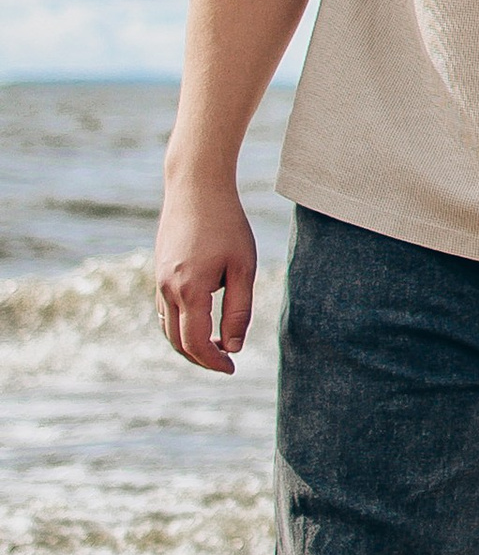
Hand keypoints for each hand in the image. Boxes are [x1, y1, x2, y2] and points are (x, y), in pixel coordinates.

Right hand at [157, 173, 258, 373]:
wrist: (195, 186)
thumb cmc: (226, 224)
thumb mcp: (243, 267)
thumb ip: (238, 310)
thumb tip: (232, 347)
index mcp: (189, 290)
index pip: (195, 343)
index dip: (213, 362)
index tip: (232, 368)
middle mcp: (167, 290)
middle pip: (177, 342)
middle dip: (200, 358)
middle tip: (225, 362)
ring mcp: (158, 281)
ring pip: (167, 328)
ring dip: (187, 344)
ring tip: (215, 346)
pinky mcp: (158, 272)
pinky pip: (163, 311)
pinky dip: (178, 325)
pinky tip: (198, 321)